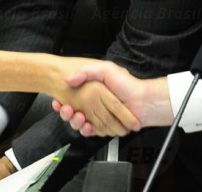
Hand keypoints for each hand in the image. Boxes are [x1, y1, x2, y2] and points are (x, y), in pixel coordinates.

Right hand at [51, 62, 172, 135]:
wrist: (144, 101)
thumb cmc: (127, 84)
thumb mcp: (105, 69)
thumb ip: (87, 71)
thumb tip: (69, 79)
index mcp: (93, 91)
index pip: (72, 97)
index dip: (63, 101)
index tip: (58, 101)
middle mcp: (94, 104)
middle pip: (73, 112)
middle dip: (66, 113)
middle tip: (65, 109)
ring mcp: (98, 116)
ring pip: (80, 123)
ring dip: (75, 121)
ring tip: (77, 116)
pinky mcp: (104, 127)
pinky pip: (91, 131)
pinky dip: (87, 130)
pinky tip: (86, 126)